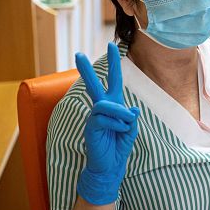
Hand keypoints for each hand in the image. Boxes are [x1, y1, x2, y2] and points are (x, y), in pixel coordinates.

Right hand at [75, 43, 139, 205]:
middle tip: (78, 53)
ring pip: (106, 104)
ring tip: (125, 125)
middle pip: (93, 85)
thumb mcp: (131, 129)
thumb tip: (132, 109)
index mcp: (114, 104)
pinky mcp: (91, 126)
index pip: (113, 79)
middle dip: (86, 70)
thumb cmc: (119, 145)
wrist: (111, 165)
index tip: (112, 44)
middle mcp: (102, 108)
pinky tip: (119, 131)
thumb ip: (131, 118)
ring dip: (120, 114)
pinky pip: (104, 117)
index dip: (114, 63)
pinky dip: (117, 123)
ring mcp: (94, 117)